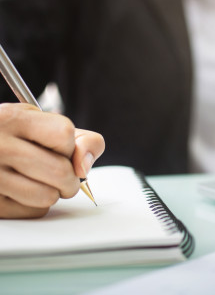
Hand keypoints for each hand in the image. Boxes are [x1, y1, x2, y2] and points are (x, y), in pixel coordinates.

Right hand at [0, 103, 104, 218]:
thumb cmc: (18, 136)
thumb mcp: (44, 124)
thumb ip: (80, 139)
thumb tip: (84, 167)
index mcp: (13, 119)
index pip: (64, 135)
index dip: (70, 145)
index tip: (62, 148)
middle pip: (61, 171)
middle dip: (71, 177)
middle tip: (65, 176)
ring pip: (48, 196)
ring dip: (55, 192)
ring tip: (43, 181)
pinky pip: (33, 211)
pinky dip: (38, 205)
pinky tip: (26, 190)